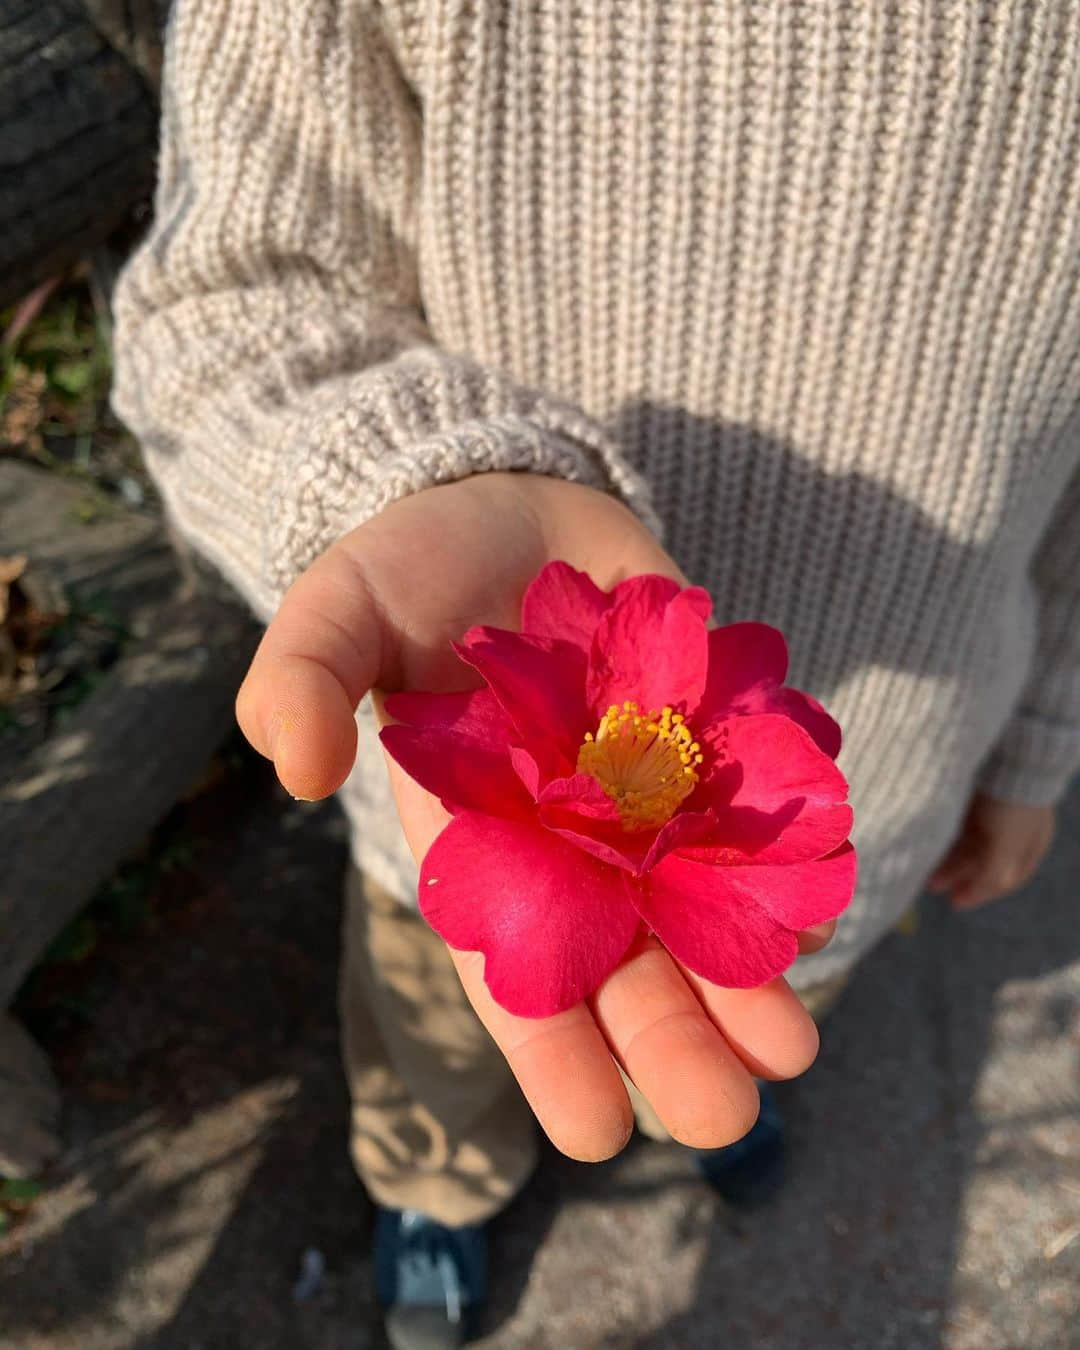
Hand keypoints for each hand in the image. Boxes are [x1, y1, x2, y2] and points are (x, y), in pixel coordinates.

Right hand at [236, 473, 833, 1159]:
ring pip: (696, 906)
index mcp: (476, 838)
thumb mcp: (337, 608)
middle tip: (728, 1116)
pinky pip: (748, 815)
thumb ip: (304, 679)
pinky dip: (783, 865)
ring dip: (745, 976)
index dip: (546, 1048)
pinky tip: (821, 914)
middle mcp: (567, 835)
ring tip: (794, 1048)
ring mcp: (644, 790)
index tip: (591, 1132)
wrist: (512, 498)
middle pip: (620, 958)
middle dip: (669, 1037)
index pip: (509, 964)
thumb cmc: (410, 565)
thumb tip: (299, 770)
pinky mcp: (706, 734)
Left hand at [928, 791, 1054, 910]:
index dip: (982, 892)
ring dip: (947, 858)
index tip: (957, 902)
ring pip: (968, 843)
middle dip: (959, 875)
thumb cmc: (1011, 804)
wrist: (1009, 753)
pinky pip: (959, 823)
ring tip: (923, 867)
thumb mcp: (1006, 847)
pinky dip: (945, 836)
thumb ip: (993, 876)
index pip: (1008, 878)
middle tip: (932, 886)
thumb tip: (969, 898)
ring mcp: (997, 812)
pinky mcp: (977, 795)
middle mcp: (1016, 829)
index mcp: (1032, 844)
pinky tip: (928, 843)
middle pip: (985, 861)